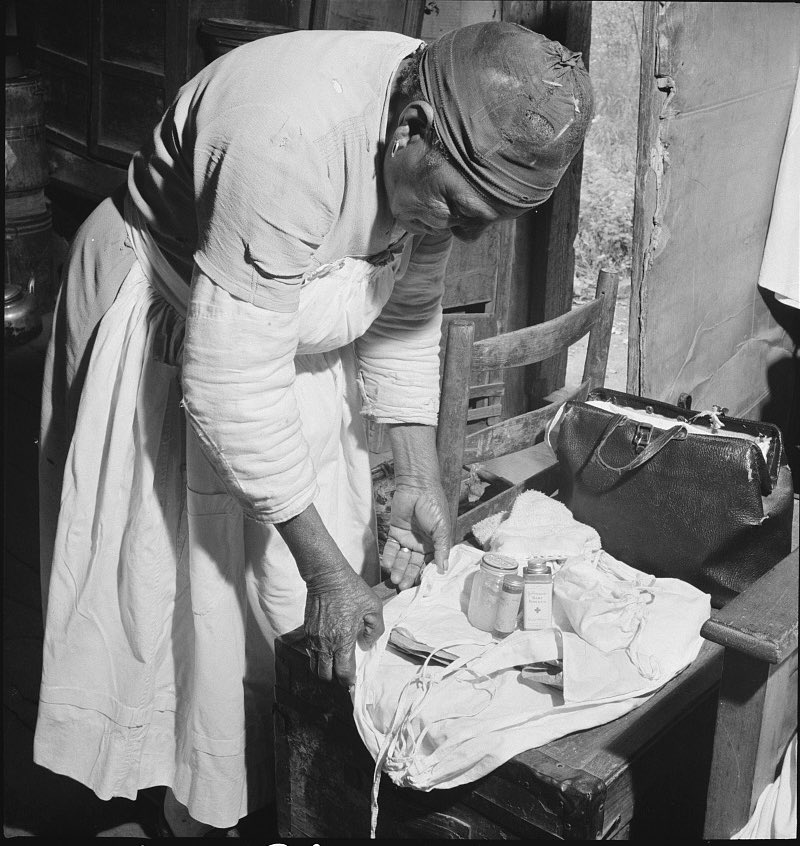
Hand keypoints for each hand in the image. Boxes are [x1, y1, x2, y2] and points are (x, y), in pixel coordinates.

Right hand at [304, 567, 384, 686]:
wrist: (327, 576)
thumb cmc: (351, 589)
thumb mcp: (374, 607)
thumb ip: (374, 630)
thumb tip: (366, 645)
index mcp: (343, 639)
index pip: (343, 672)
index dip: (349, 681)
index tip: (354, 681)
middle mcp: (325, 642)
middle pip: (325, 675)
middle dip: (335, 679)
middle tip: (344, 674)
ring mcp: (314, 637)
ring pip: (315, 666)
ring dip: (325, 669)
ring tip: (335, 665)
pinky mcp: (307, 631)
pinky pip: (310, 652)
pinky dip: (318, 657)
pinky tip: (328, 650)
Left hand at [382, 475, 450, 589]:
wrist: (417, 486)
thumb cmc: (434, 505)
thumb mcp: (442, 528)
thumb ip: (441, 549)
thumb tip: (444, 569)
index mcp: (434, 544)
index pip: (428, 564)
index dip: (424, 574)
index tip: (419, 587)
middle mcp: (420, 543)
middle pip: (413, 564)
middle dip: (408, 575)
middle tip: (402, 586)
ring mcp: (407, 538)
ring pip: (401, 558)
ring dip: (398, 569)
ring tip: (394, 579)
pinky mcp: (395, 532)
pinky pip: (391, 547)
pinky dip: (389, 557)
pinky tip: (387, 565)